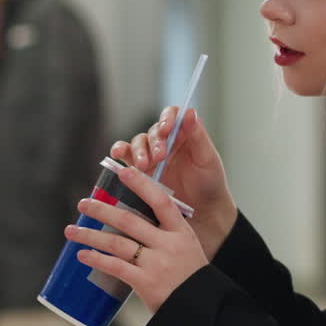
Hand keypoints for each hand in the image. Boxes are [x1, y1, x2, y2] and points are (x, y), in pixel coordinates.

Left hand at [65, 166, 209, 312]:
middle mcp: (168, 244)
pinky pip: (116, 267)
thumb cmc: (192, 278)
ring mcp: (156, 264)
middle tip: (83, 203)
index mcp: (181, 232)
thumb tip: (137, 221)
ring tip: (72, 231)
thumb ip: (167, 234)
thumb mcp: (188, 248)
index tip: (123, 171)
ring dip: (91, 235)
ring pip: (117, 243)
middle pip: (130, 221)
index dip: (141, 184)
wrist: (203, 309)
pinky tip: (83, 255)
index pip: (160, 201)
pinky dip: (97, 260)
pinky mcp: (146, 283)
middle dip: (103, 210)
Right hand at [110, 107, 236, 259]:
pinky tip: (116, 155)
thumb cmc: (209, 184)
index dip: (167, 118)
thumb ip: (198, 136)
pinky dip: (119, 151)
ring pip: (138, 143)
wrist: (202, 214)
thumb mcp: (207, 160)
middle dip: (154, 142)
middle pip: (153, 131)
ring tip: (143, 166)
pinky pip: (125, 156)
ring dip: (138, 151)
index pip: (172, 115)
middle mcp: (165, 141)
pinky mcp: (139, 170)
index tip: (166, 129)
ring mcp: (151, 155)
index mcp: (183, 133)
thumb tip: (190, 111)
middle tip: (160, 157)